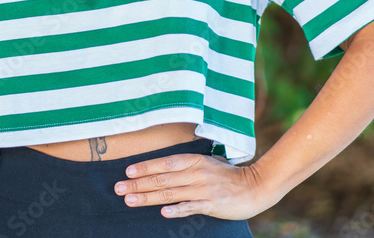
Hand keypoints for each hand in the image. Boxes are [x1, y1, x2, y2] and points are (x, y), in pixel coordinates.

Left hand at [113, 153, 272, 220]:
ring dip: (148, 197)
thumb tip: (165, 166)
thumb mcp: (208, 161)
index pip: (164, 163)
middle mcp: (197, 172)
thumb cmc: (228, 174)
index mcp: (194, 160)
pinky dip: (177, 209)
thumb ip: (188, 164)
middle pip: (162, 179)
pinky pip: (191, 207)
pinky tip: (163, 212)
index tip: (127, 172)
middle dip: (138, 184)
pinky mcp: (212, 204)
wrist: (255, 187)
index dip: (145, 167)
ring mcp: (204, 189)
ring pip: (170, 193)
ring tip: (130, 201)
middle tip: (118, 188)